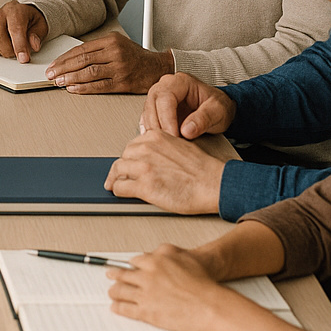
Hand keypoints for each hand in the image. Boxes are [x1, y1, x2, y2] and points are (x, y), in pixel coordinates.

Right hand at [0, 0, 48, 62]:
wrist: (22, 15)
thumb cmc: (30, 20)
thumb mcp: (40, 25)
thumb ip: (37, 35)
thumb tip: (34, 45)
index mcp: (14, 10)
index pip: (15, 28)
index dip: (19, 45)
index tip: (23, 58)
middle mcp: (0, 15)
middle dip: (12, 50)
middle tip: (22, 52)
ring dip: (6, 50)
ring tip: (15, 45)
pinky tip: (5, 46)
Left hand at [45, 30, 172, 93]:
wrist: (156, 67)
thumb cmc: (134, 56)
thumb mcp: (117, 43)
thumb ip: (97, 48)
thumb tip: (72, 58)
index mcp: (110, 40)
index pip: (81, 49)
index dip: (64, 58)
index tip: (54, 64)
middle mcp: (115, 53)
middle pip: (82, 60)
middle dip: (63, 68)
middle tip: (51, 74)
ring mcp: (119, 68)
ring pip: (89, 73)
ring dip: (71, 79)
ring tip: (59, 82)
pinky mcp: (123, 83)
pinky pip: (99, 86)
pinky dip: (84, 88)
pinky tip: (73, 89)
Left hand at [104, 129, 226, 213]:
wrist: (214, 184)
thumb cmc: (201, 169)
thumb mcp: (178, 146)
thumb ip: (160, 149)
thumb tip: (147, 158)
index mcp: (155, 136)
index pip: (132, 145)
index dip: (130, 158)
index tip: (128, 164)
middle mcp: (146, 148)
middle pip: (122, 157)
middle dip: (122, 168)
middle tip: (121, 176)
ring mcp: (143, 167)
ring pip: (117, 171)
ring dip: (116, 179)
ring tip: (116, 185)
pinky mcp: (144, 186)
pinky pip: (120, 188)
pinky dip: (119, 191)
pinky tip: (123, 194)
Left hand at [106, 245, 222, 330]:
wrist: (210, 305)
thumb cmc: (201, 282)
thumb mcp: (183, 256)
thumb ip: (165, 252)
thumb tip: (154, 253)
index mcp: (155, 262)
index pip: (134, 261)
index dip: (129, 265)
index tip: (125, 265)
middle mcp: (147, 277)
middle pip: (122, 275)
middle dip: (114, 275)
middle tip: (110, 275)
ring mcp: (146, 295)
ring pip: (120, 291)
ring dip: (114, 291)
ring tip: (112, 292)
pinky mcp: (147, 313)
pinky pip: (126, 309)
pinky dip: (118, 307)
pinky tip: (115, 307)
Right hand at [141, 72, 236, 138]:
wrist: (218, 112)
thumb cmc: (218, 107)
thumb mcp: (218, 111)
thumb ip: (204, 119)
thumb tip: (186, 130)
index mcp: (180, 82)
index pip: (165, 97)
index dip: (167, 118)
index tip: (174, 135)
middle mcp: (165, 87)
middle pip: (151, 105)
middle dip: (159, 126)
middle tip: (169, 144)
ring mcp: (158, 99)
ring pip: (147, 114)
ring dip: (154, 132)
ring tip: (168, 146)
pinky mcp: (156, 112)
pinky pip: (147, 122)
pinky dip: (152, 134)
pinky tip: (161, 144)